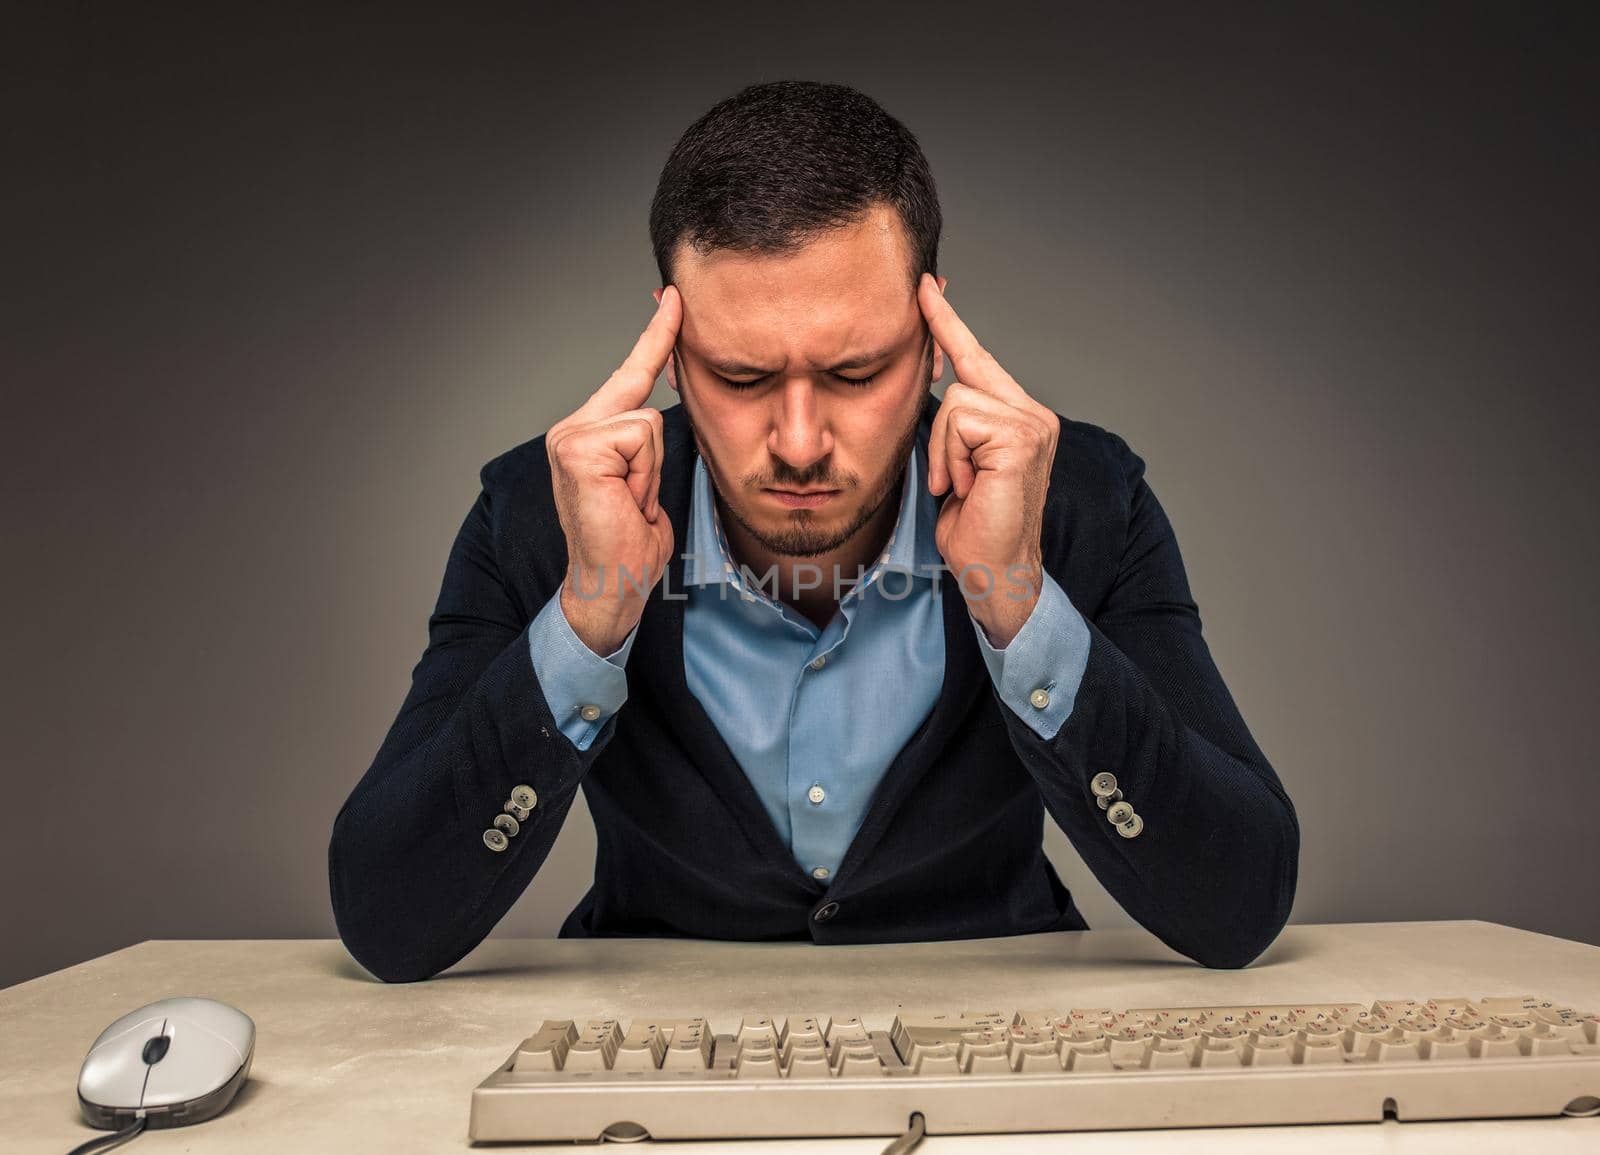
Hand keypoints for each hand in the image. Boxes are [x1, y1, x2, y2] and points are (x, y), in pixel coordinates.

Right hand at [545, 287, 680, 654]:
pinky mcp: (580, 449)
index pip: (630, 375)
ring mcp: (571, 437)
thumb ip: (650, 445)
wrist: (610, 584)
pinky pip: (641, 439)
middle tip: (634, 503)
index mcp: (588, 434)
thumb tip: (668, 411)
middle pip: (646, 405)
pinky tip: (624, 502)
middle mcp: (572, 429)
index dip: (656, 337)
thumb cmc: (631, 543)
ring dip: (651, 474)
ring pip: (649, 426)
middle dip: (654, 461)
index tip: (673, 298)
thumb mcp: (648, 483)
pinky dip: (644, 477)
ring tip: (630, 505)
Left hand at [920, 273, 1059, 647]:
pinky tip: (968, 488)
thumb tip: (925, 384)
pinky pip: (959, 420)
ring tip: (962, 487)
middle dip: (941, 433)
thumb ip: (948, 425)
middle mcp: (1032, 414)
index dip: (948, 322)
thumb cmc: (971, 527)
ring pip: (955, 401)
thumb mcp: (952, 464)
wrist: (995, 572)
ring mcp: (1031, 423)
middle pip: (961, 376)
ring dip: (944, 452)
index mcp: (1017, 416)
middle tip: (954, 481)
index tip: (925, 287)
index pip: (977, 358)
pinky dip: (952, 458)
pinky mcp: (1020, 437)